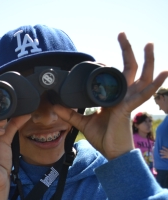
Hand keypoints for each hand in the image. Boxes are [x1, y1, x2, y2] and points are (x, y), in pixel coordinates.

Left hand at [53, 33, 167, 159]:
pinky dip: (154, 84)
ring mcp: (128, 101)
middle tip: (122, 34)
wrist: (112, 153)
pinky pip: (143, 95)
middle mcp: (123, 96)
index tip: (99, 58)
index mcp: (113, 98)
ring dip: (146, 59)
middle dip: (127, 51)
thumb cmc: (103, 138)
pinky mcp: (128, 109)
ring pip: (141, 76)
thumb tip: (54, 105)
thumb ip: (70, 114)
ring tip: (148, 43)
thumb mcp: (83, 123)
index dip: (108, 65)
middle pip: (129, 69)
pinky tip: (163, 72)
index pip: (114, 77)